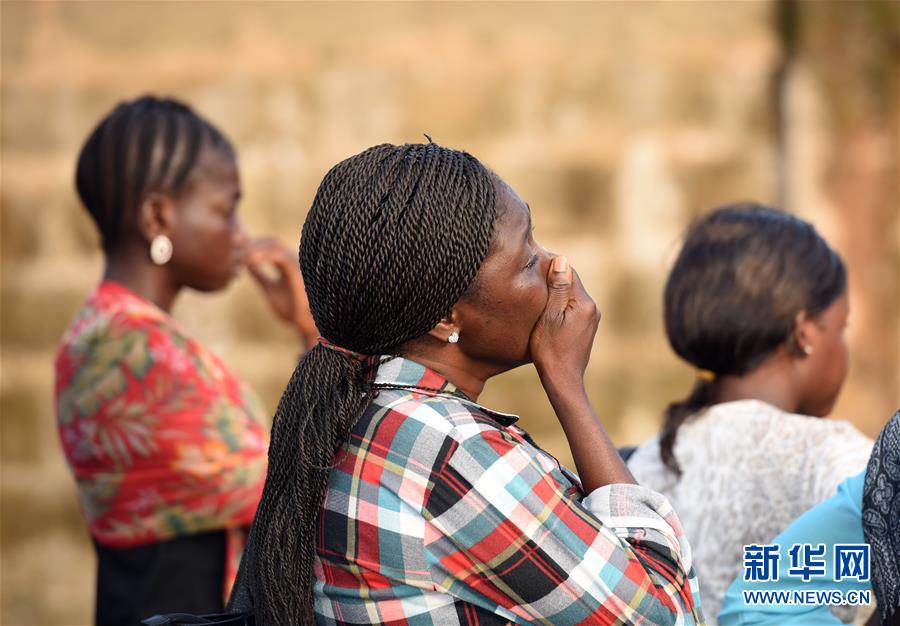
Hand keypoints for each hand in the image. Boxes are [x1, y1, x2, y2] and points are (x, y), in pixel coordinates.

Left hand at [244, 237, 317, 346]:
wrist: (305, 323)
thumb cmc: (292, 308)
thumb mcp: (269, 290)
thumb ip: (260, 277)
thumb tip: (246, 266)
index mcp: (286, 264)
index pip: (269, 245)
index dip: (251, 244)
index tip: (233, 248)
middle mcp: (293, 259)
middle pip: (270, 241)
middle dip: (251, 242)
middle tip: (232, 246)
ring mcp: (297, 262)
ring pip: (275, 244)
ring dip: (255, 248)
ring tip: (239, 256)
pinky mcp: (299, 270)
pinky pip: (280, 256)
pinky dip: (264, 255)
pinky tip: (250, 261)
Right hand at [529, 256, 600, 389]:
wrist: (562, 379)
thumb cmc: (550, 349)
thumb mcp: (549, 316)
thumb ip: (557, 288)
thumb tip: (562, 260)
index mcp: (585, 303)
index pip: (569, 272)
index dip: (551, 268)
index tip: (534, 269)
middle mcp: (593, 309)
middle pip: (571, 284)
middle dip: (554, 282)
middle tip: (533, 286)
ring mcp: (591, 320)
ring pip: (571, 297)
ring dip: (556, 296)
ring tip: (539, 302)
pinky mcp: (586, 328)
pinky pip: (572, 309)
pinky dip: (560, 308)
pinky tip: (547, 316)